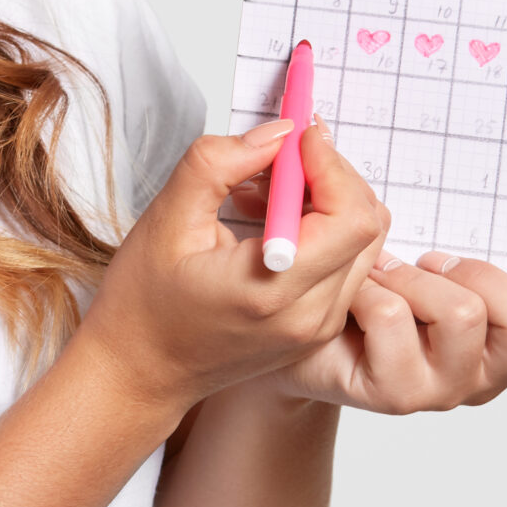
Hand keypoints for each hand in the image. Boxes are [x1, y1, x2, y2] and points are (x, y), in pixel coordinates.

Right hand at [78, 119, 390, 420]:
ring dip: (330, 201)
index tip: (298, 135)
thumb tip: (276, 133)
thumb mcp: (166, 220)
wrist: (139, 373)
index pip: (350, 217)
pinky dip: (323, 229)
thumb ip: (218, 164)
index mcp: (274, 291)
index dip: (332, 164)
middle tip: (283, 155)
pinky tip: (275, 219)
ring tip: (271, 189)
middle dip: (333, 176)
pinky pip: (346, 265)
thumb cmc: (143, 305)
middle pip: (366, 226)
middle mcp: (309, 316)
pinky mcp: (317, 328)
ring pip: (363, 243)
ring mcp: (318, 327)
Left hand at [262, 249, 506, 411]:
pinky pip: (393, 317)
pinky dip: (370, 287)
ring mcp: (442, 389)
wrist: (293, 327)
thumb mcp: (434, 254)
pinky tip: (356, 293)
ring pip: (464, 314)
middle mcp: (486, 373)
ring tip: (384, 276)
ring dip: (415, 276)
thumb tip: (503, 168)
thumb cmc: (371, 283)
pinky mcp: (394, 394)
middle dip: (480, 271)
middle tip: (434, 263)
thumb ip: (473, 233)